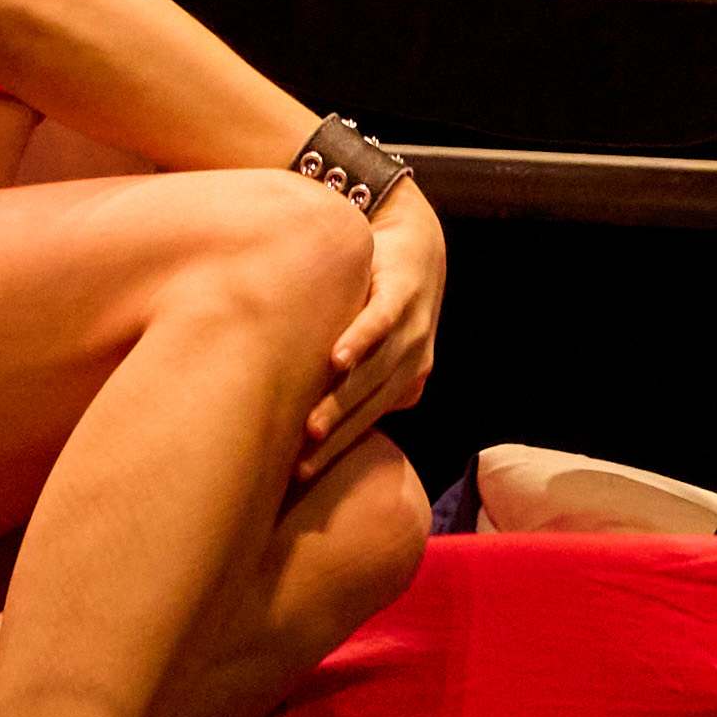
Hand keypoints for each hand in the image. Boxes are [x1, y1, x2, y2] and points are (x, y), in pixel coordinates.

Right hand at [301, 186, 446, 475]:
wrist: (416, 237)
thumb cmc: (382, 298)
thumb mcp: (377, 345)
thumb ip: (358, 383)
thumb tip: (314, 428)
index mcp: (407, 379)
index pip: (367, 423)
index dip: (336, 451)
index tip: (301, 478)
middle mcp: (414, 359)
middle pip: (370, 407)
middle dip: (335, 440)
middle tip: (301, 469)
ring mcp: (413, 326)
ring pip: (374, 373)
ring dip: (342, 401)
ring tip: (311, 428)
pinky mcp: (402, 290)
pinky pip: (381, 321)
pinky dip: (360, 339)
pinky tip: (337, 358)